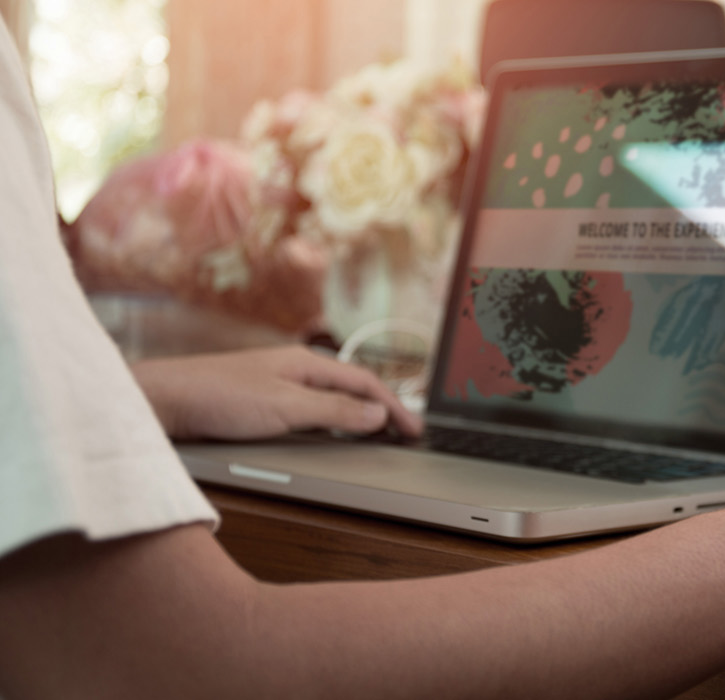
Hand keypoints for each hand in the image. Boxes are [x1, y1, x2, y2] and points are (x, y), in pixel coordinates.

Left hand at [130, 346, 423, 440]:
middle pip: (351, 388)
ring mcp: (276, 384)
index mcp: (305, 363)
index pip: (365, 383)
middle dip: (382, 409)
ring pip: (330, 399)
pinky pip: (310, 410)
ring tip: (377, 435)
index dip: (395, 407)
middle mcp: (293, 369)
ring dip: (358, 416)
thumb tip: (377, 414)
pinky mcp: (258, 402)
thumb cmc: (215, 397)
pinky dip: (332, 423)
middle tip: (404, 433)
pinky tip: (329, 436)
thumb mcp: (285, 408)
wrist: (159, 401)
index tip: (414, 431)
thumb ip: (334, 412)